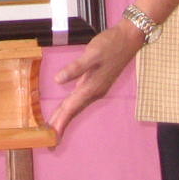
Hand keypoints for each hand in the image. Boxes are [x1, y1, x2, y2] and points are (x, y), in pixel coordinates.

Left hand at [48, 22, 144, 137]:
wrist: (129, 39)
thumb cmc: (110, 44)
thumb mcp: (92, 53)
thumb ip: (76, 68)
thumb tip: (58, 80)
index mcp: (92, 87)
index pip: (71, 108)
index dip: (60, 122)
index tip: (51, 137)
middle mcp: (94, 91)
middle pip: (73, 110)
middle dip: (61, 124)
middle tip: (49, 141)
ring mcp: (96, 87)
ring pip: (76, 105)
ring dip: (65, 116)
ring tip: (53, 127)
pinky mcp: (96, 82)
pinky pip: (80, 98)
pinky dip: (71, 105)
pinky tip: (67, 107)